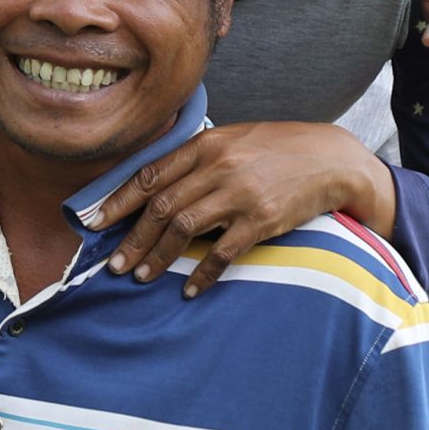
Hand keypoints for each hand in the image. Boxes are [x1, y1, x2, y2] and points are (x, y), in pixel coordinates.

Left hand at [97, 124, 390, 294]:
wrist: (331, 159)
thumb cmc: (280, 149)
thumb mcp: (235, 140)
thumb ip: (198, 159)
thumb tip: (159, 185)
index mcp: (206, 145)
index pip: (150, 175)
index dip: (119, 202)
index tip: (97, 223)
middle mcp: (218, 167)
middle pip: (161, 207)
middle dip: (132, 239)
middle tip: (114, 264)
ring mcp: (240, 194)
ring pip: (183, 229)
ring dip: (157, 257)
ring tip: (141, 277)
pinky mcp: (262, 220)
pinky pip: (222, 252)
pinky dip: (202, 274)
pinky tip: (189, 289)